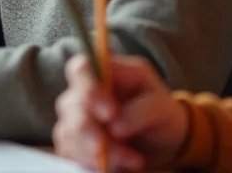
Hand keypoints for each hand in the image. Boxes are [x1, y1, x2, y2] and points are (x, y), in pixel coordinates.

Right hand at [53, 55, 188, 170]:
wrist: (159, 139)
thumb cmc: (158, 111)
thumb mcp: (161, 105)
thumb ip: (141, 110)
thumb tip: (115, 126)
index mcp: (103, 72)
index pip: (80, 68)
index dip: (88, 88)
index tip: (110, 113)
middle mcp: (82, 93)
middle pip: (71, 106)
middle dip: (93, 132)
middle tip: (122, 152)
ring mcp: (74, 118)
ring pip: (70, 133)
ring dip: (99, 153)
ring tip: (133, 162)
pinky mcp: (73, 142)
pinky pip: (71, 152)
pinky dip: (93, 163)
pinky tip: (119, 166)